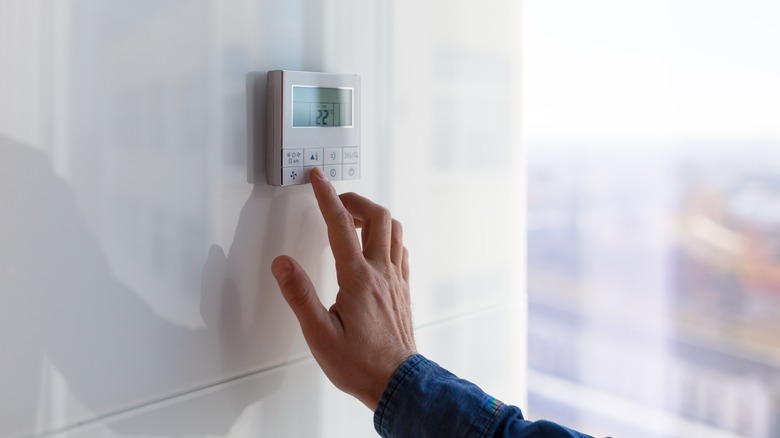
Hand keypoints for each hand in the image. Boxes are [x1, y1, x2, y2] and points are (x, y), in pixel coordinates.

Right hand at [271, 167, 416, 409]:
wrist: (397, 383)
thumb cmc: (360, 363)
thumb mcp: (319, 335)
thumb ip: (300, 295)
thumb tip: (283, 264)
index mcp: (358, 278)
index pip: (340, 226)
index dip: (326, 196)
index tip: (318, 178)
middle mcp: (381, 272)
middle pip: (378, 217)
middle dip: (355, 199)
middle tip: (335, 199)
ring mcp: (396, 279)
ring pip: (394, 230)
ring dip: (374, 215)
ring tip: (353, 218)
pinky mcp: (403, 289)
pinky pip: (400, 249)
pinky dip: (387, 236)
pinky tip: (375, 246)